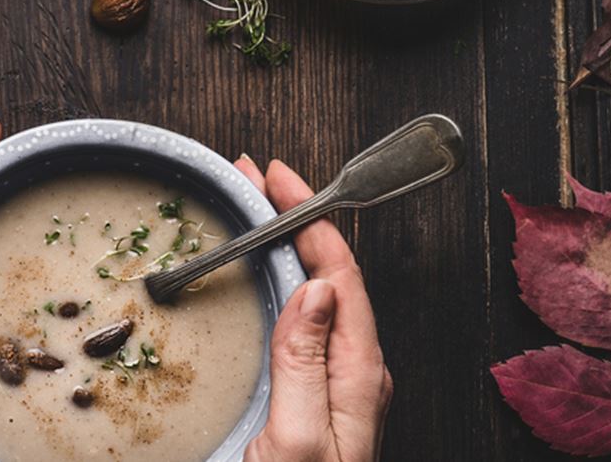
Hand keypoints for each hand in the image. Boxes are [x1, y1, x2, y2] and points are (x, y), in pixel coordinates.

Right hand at [239, 157, 392, 461]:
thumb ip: (305, 364)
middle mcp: (353, 375)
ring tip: (251, 213)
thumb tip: (318, 288)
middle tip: (253, 178)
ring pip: (315, 298)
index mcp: (359, 377)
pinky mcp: (310, 401)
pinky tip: (257, 280)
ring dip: (285, 248)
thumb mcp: (292, 442)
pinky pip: (300, 327)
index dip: (311, 216)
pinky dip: (277, 286)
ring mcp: (333, 388)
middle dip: (295, 218)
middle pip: (330, 276)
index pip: (342, 274)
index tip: (277, 175)